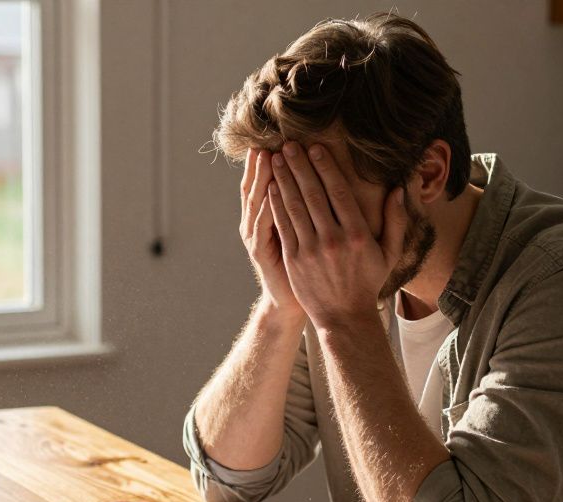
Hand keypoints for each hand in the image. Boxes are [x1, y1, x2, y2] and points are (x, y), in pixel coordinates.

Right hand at [238, 149, 302, 318]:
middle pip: (259, 186)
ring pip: (257, 201)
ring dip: (262, 178)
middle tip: (270, 138)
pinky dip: (265, 207)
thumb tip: (305, 181)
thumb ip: (300, 209)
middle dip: (264, 163)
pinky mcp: (261, 251)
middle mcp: (258, 224)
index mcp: (270, 217)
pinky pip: (263, 224)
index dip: (272, 162)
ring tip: (266, 156)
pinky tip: (270, 190)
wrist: (292, 302)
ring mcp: (257, 237)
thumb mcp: (301, 237)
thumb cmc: (305, 270)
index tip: (282, 139)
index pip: (270, 182)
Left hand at [267, 142, 407, 330]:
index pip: (339, 192)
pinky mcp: (294, 260)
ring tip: (276, 159)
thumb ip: (396, 221)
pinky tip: (271, 187)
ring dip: (284, 180)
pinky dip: (276, 205)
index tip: (316, 148)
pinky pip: (284, 226)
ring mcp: (311, 250)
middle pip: (313, 194)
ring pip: (295, 207)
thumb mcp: (389, 254)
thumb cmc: (367, 283)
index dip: (326, 167)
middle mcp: (333, 240)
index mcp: (358, 234)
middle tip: (289, 144)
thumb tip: (399, 188)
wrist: (343, 318)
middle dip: (300, 166)